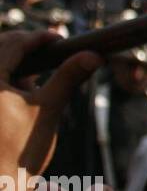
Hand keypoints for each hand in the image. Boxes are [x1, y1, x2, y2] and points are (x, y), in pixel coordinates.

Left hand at [0, 30, 100, 190]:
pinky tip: (23, 93)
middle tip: (51, 51)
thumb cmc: (19, 153)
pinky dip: (6, 80)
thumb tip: (94, 55)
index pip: (13, 43)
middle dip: (25, 46)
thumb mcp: (48, 110)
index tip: (60, 39)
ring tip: (37, 76)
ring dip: (14, 63)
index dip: (39, 37)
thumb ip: (68, 78)